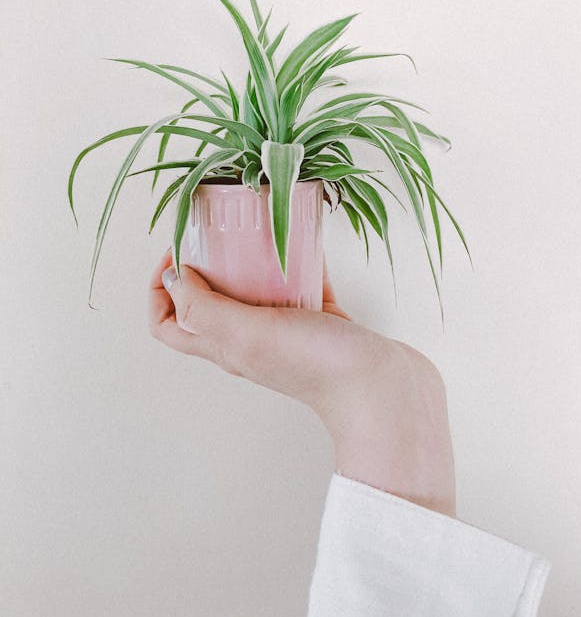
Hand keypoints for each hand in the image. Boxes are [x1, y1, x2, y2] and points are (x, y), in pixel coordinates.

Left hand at [149, 249, 455, 516]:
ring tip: (260, 227)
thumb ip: (204, 308)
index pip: (170, 324)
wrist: (383, 389)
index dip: (161, 290)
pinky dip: (301, 260)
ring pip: (257, 288)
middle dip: (207, 262)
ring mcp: (288, 330)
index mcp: (224, 346)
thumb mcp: (247, 334)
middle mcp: (250, 339)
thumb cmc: (315, 366)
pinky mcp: (324, 320)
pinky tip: (308, 239)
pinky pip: (304, 283)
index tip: (178, 252)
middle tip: (219, 230)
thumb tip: (172, 277)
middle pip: (211, 300)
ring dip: (253, 258)